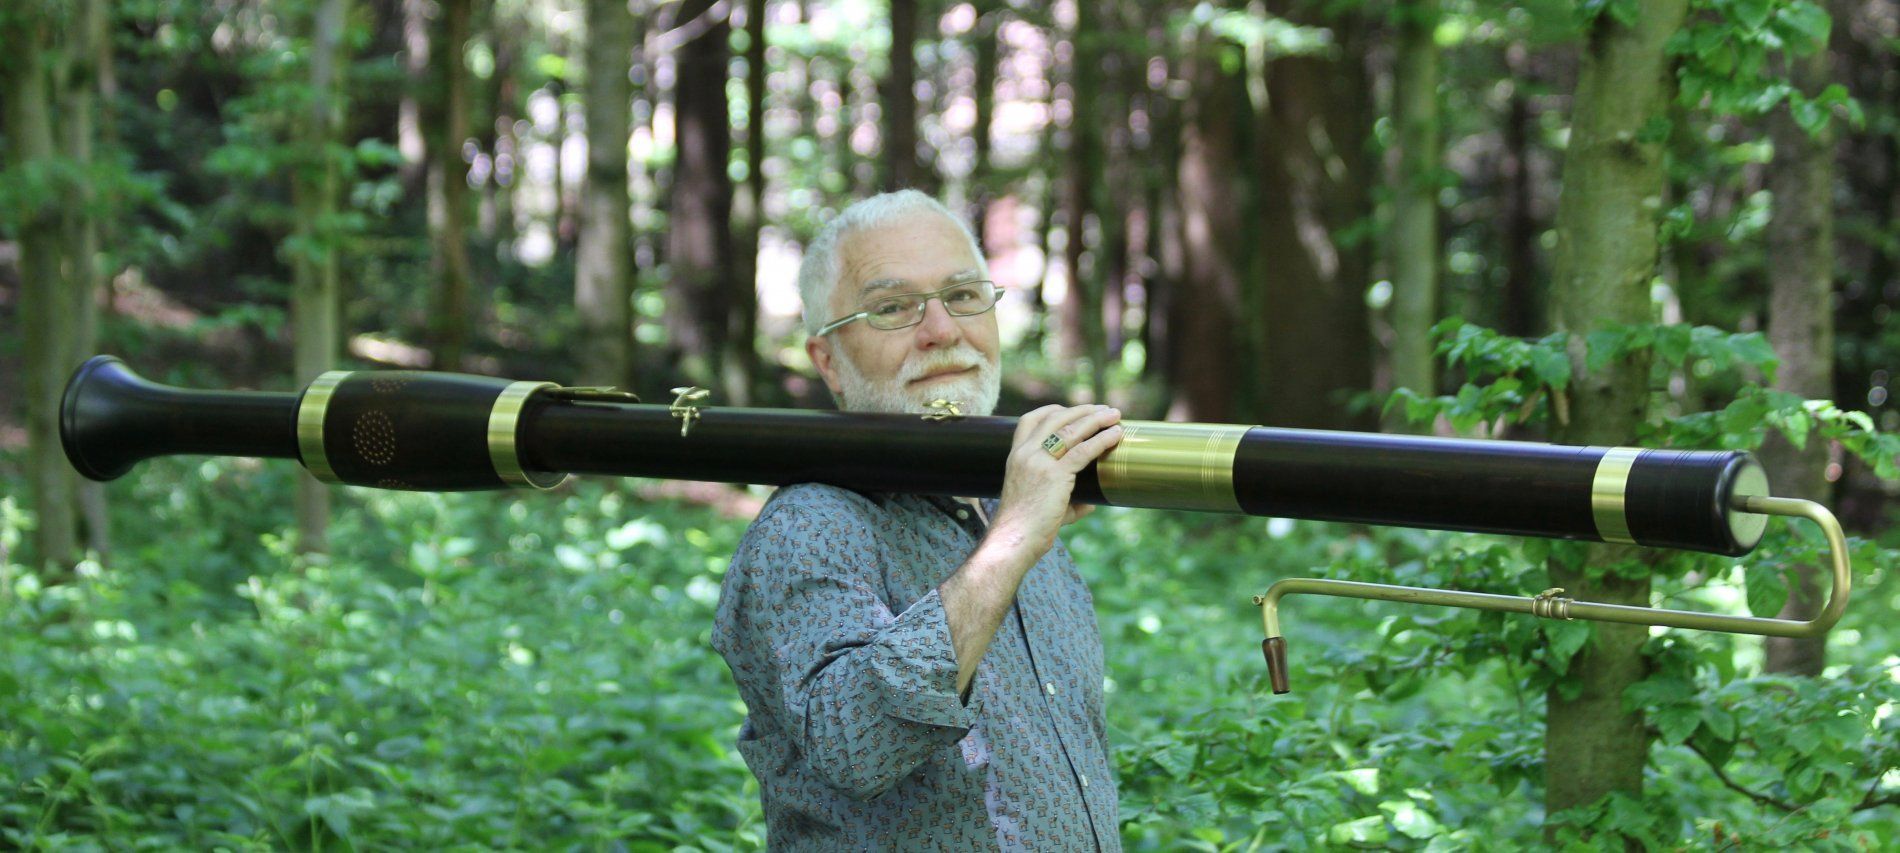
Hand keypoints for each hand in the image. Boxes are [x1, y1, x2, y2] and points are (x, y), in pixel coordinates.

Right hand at [990, 404, 1122, 554]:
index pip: (1030, 420)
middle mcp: (1025, 453)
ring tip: (1115, 415)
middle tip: (1103, 409)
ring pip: (1071, 430)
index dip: (1053, 410)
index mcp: (1015, 456)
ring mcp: (1038, 462)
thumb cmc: (1024, 528)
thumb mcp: (1038, 503)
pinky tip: (1115, 435)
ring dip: (1096, 419)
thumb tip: (1090, 504)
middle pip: (1055, 418)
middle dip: (1082, 410)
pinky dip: (1102, 440)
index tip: (1074, 410)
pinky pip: (1083, 451)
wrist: (1013, 540)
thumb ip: (1065, 500)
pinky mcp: (1054, 475)